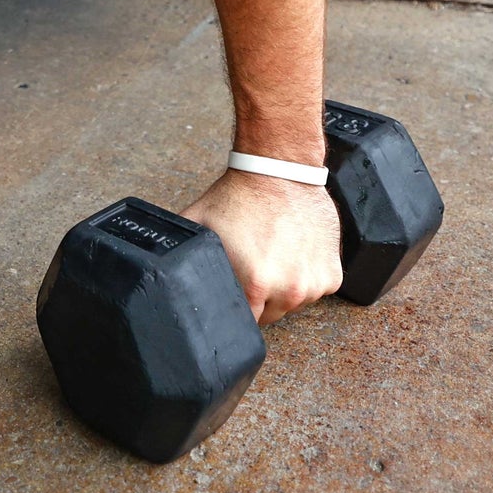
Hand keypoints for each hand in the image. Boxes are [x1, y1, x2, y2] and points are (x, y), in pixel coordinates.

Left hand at [179, 167, 342, 324]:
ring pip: (294, 304)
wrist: (279, 169)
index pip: (244, 323)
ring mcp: (314, 284)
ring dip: (284, 288)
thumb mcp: (199, 223)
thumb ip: (183, 253)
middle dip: (258, 298)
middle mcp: (289, 291)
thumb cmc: (239, 195)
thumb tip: (159, 271)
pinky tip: (294, 252)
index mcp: (255, 285)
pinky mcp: (333, 275)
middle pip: (270, 315)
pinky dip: (307, 277)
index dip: (235, 311)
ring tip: (272, 255)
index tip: (233, 291)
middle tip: (251, 266)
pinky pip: (317, 290)